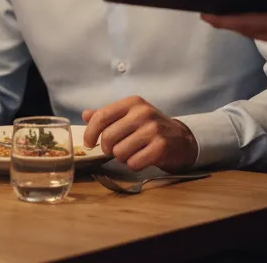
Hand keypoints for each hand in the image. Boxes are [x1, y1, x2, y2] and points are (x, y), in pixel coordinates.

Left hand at [81, 96, 197, 172]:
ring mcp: (153, 129)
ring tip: (132, 152)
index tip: (89, 143)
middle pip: (108, 137)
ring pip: (120, 152)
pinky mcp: (161, 147)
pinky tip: (142, 158)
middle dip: (108, 148)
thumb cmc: (150, 127)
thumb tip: (85, 114)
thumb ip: (108, 115)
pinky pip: (134, 163)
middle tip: (116, 149)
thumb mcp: (130, 115)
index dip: (90, 132)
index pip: (101, 116)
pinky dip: (134, 165)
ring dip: (123, 157)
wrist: (180, 138)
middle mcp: (142, 113)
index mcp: (132, 102)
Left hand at [204, 0, 266, 51]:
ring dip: (246, 25)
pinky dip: (263, 26)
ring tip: (229, 17)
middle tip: (209, 16)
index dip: (226, 20)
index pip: (249, 23)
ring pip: (264, 34)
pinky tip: (261, 19)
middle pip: (253, 31)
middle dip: (231, 24)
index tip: (206, 16)